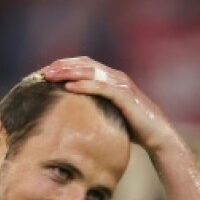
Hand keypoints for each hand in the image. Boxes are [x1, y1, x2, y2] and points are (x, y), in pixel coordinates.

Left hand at [40, 57, 179, 155]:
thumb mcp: (109, 115)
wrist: (157, 136)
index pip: (83, 65)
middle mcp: (115, 77)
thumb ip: (95, 109)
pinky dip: (84, 85)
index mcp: (110, 79)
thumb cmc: (132, 128)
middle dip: (62, 66)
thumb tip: (73, 116)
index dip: (64, 65)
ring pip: (90, 71)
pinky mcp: (124, 96)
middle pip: (84, 64)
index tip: (45, 72)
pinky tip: (69, 87)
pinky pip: (101, 87)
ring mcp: (120, 85)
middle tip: (43, 72)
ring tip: (51, 76)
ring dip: (68, 72)